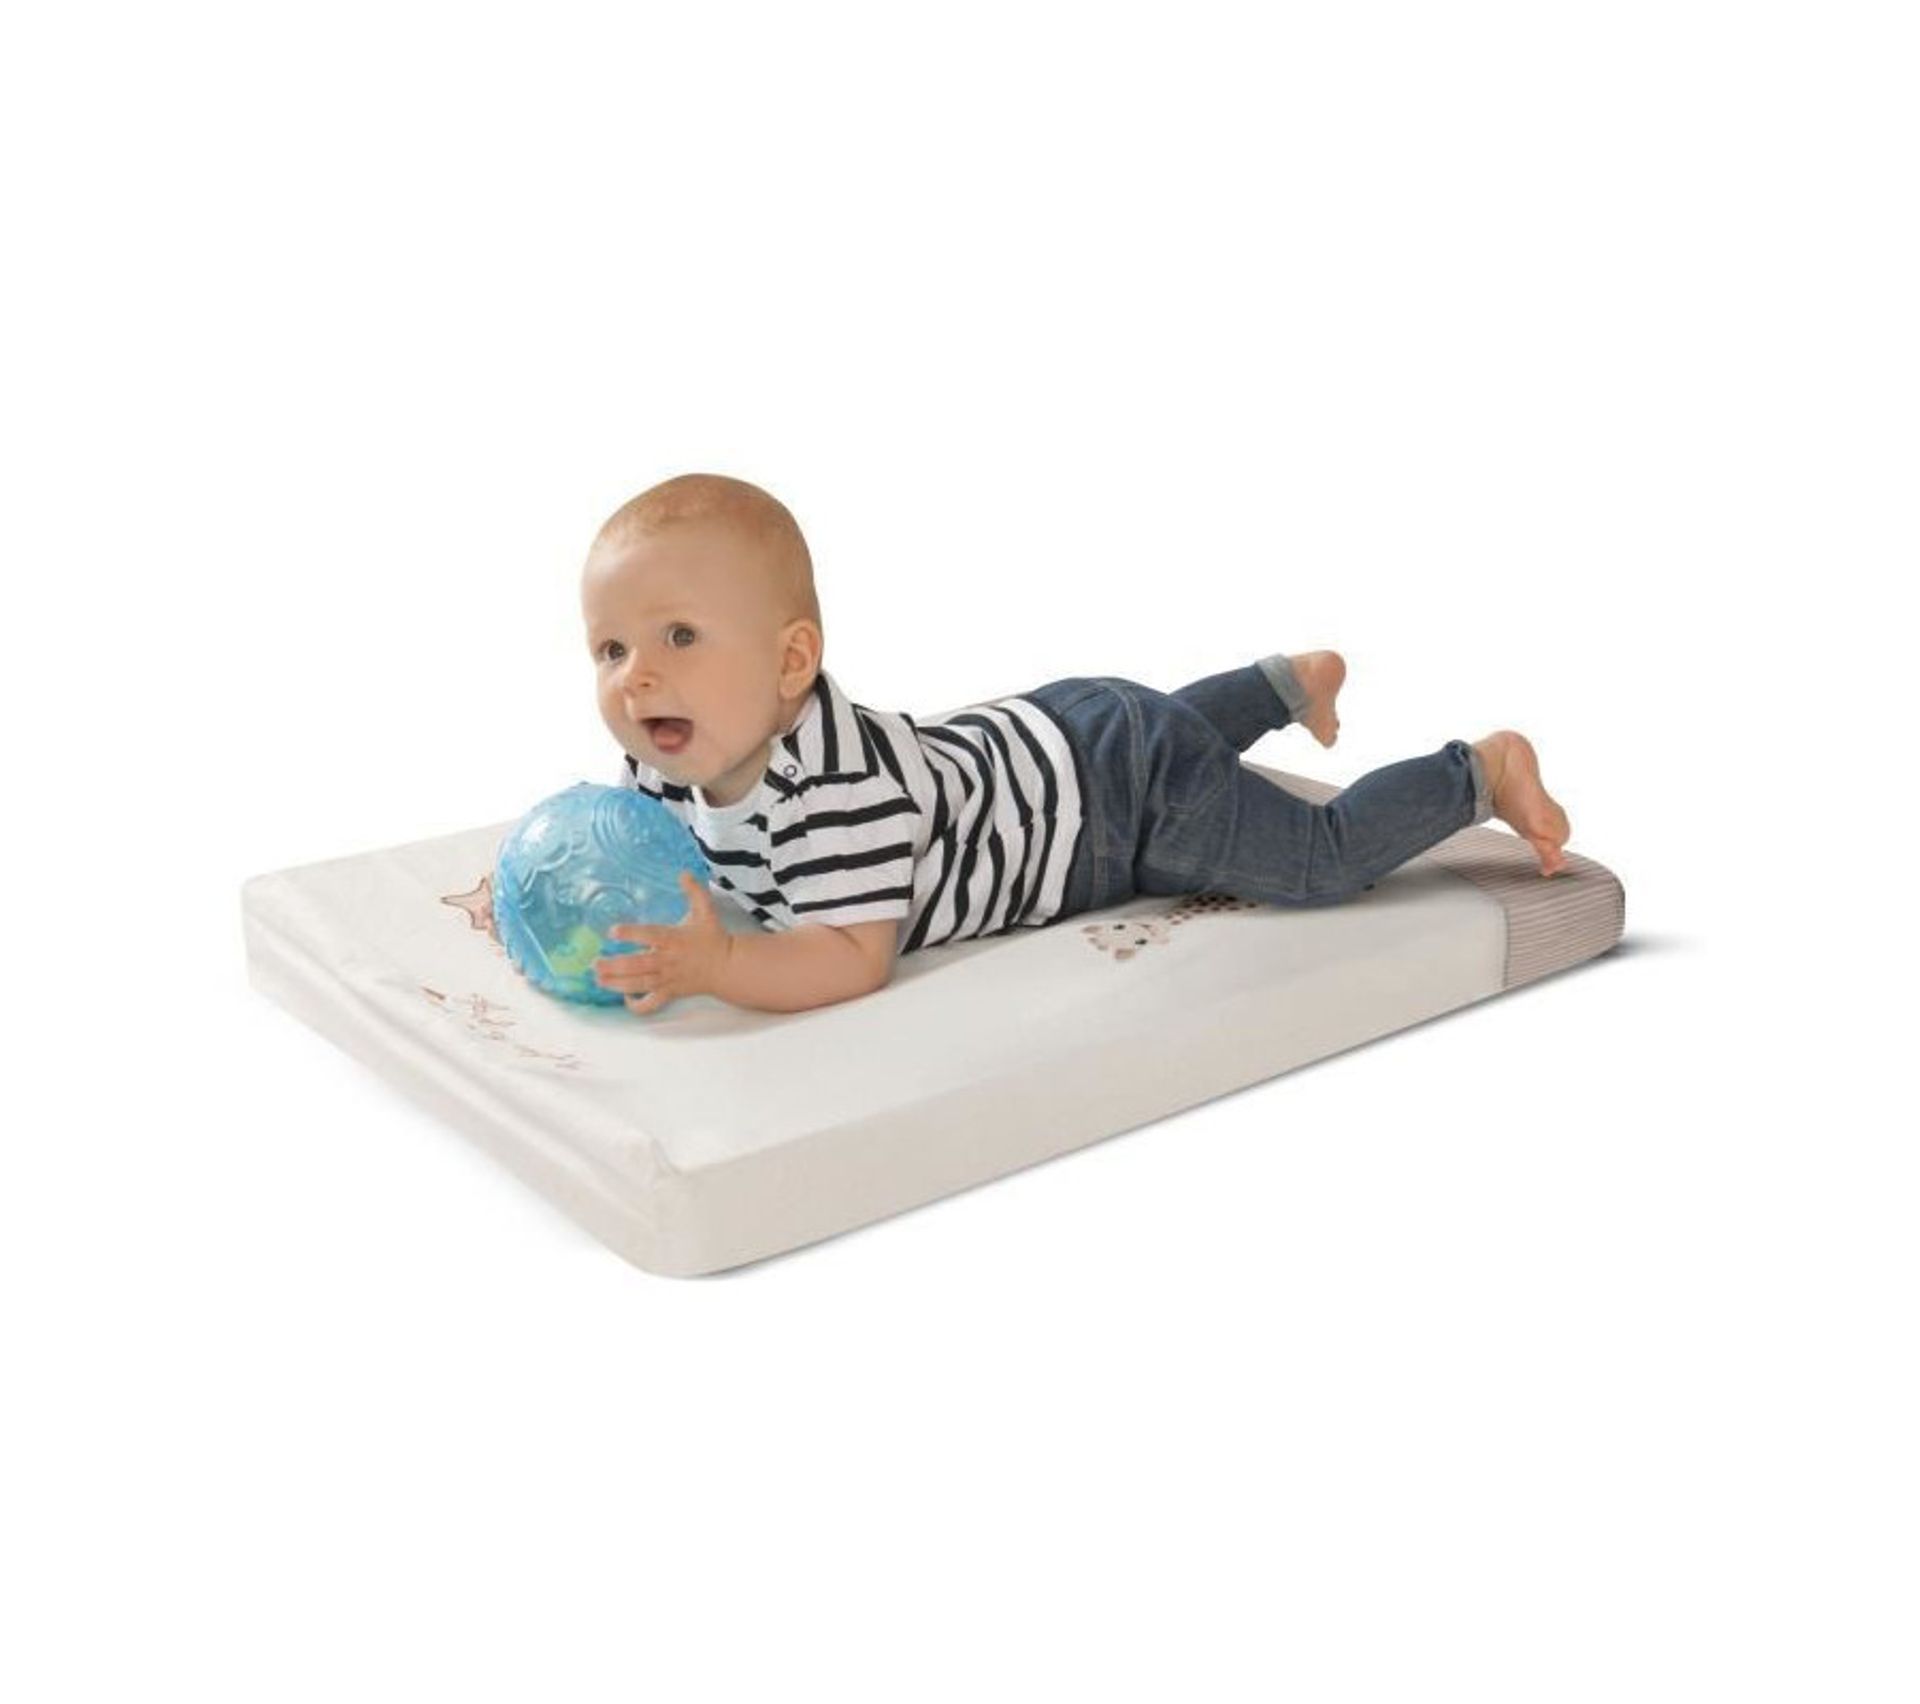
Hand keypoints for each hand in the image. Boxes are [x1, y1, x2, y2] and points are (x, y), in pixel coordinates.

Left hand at [594, 872, 732, 1015]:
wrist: (728, 967)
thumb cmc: (714, 938)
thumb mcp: (706, 911)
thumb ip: (694, 891)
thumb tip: (683, 872)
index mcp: (674, 939)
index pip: (650, 935)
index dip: (631, 933)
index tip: (612, 931)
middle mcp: (669, 960)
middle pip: (638, 965)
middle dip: (615, 965)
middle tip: (595, 963)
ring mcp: (669, 979)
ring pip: (640, 984)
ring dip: (617, 983)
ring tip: (598, 979)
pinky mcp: (671, 993)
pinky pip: (652, 1003)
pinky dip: (638, 1006)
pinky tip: (625, 999)